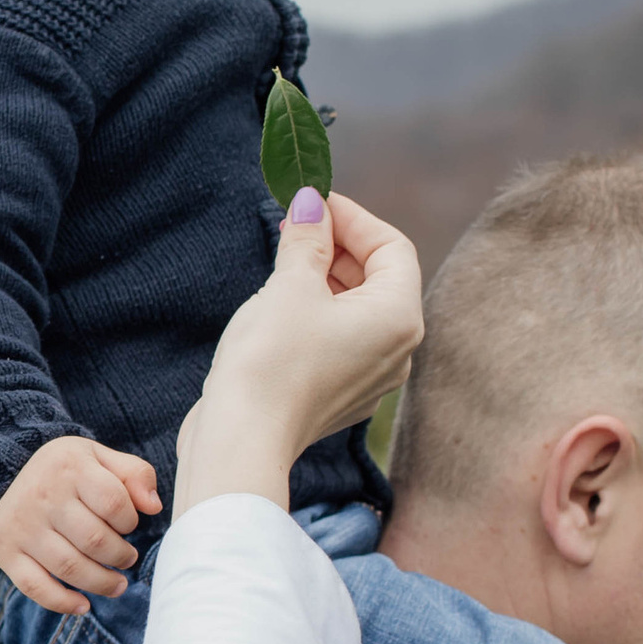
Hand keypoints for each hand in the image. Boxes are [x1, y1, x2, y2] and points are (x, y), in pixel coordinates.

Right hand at [0, 435, 164, 614]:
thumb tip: (153, 507)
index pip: (114, 503)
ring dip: (102, 583)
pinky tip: (83, 605)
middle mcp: (41, 494)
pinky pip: (35, 586)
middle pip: (95, 541)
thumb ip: (136, 474)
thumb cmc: (69, 472)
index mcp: (68, 465)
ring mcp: (20, 525)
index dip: (130, 522)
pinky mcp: (5, 550)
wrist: (7, 474)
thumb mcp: (100, 458)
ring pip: (70, 567)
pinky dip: (63, 602)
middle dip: (121, 556)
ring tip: (117, 585)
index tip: (127, 525)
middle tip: (127, 559)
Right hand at [175, 189, 423, 517]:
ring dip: (325, 279)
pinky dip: (318, 315)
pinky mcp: (341, 397)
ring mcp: (372, 379)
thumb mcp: (290, 284)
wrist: (243, 440)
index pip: (392, 246)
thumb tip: (312, 203)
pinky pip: (341, 340)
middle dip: (338, 247)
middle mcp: (398, 350)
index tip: (310, 202)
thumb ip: (308, 238)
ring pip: (358, 310)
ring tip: (283, 265)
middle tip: (293, 228)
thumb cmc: (270, 360)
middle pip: (379, 278)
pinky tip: (280, 309)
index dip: (352, 217)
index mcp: (399, 317)